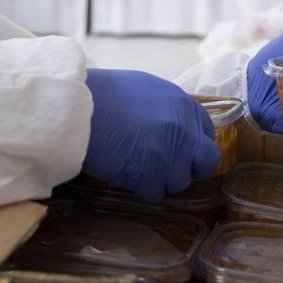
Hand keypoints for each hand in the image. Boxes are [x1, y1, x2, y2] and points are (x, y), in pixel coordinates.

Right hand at [82, 69, 220, 201]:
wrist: (75, 107)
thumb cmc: (102, 94)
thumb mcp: (145, 89)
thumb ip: (168, 109)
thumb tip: (174, 126)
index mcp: (184, 105)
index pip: (207, 134)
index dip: (192, 146)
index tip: (177, 151)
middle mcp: (184, 129)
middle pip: (206, 163)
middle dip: (189, 168)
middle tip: (165, 168)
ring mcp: (170, 154)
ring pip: (179, 182)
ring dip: (160, 180)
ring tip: (134, 166)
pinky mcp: (152, 175)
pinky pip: (154, 193)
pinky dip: (140, 188)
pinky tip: (123, 173)